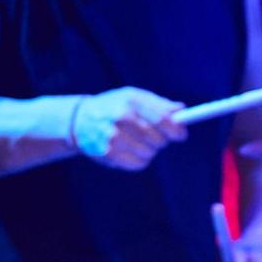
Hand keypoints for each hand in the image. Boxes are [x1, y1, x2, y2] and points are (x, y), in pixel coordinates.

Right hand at [69, 87, 185, 171]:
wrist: (80, 119)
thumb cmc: (114, 106)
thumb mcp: (134, 97)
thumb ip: (158, 104)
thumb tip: (181, 110)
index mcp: (130, 101)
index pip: (161, 119)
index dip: (175, 129)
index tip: (181, 135)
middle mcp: (120, 117)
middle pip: (156, 138)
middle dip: (162, 140)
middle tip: (158, 138)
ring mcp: (112, 136)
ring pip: (148, 153)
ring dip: (150, 151)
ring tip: (139, 143)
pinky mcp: (107, 153)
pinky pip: (137, 164)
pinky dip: (139, 160)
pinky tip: (131, 151)